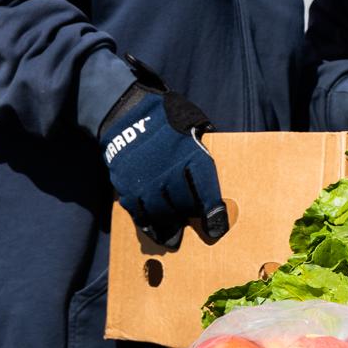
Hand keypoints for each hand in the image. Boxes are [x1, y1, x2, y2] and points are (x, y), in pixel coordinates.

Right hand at [101, 62, 226, 246]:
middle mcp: (168, 172)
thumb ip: (205, 149)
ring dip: (170, 225)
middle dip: (191, 218)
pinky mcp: (126, 188)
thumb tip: (221, 167)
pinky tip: (156, 229)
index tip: (216, 229)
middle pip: (183, 207)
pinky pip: (139, 214)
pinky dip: (148, 224)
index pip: (206, 193)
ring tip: (175, 234)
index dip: (213, 215)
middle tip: (194, 222)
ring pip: (161, 214)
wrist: (128, 113)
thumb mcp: (194, 126)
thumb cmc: (169, 120)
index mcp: (191, 156)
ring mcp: (145, 182)